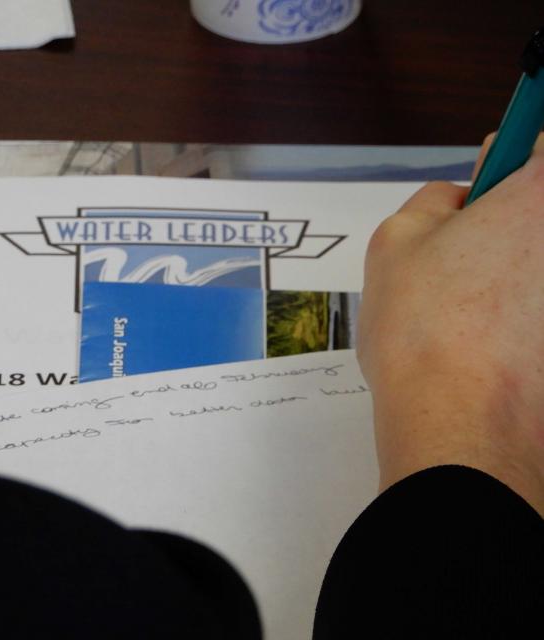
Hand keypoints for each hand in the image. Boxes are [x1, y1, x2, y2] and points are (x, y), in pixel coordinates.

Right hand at [357, 134, 543, 514]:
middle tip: (467, 252)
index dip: (516, 156)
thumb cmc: (426, 332)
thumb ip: (434, 200)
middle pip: (541, 215)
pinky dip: (522, 318)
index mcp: (541, 198)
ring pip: (535, 269)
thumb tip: (457, 202)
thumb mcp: (395, 240)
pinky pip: (538, 312)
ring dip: (513, 274)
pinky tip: (487, 344)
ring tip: (469, 310)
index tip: (496, 174)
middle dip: (509, 222)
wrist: (460, 427)